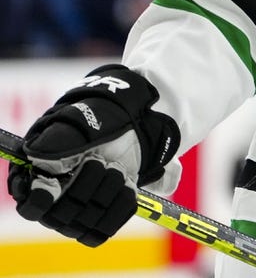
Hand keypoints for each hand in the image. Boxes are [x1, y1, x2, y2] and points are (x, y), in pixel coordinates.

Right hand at [6, 64, 180, 246]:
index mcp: (34, 180)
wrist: (122, 129)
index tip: (56, 184)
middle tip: (99, 160)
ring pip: (88, 223)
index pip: (31, 207)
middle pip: (65, 216)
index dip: (42, 200)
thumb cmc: (90, 125)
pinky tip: (127, 184)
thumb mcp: (71, 124)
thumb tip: (38, 158)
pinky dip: (122, 205)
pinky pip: (106, 229)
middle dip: (88, 185)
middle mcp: (51, 204)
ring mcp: (75, 216)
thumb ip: (53, 141)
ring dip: (109, 192)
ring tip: (116, 168)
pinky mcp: (98, 222)